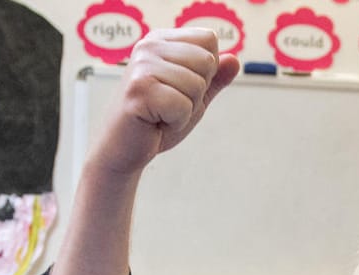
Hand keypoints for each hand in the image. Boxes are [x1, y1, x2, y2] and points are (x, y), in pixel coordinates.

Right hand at [91, 29, 240, 178]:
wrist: (123, 150)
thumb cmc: (155, 121)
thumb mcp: (192, 97)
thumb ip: (214, 79)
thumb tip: (235, 60)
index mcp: (161, 40)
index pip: (209, 40)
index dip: (205, 72)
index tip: (178, 88)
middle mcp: (149, 46)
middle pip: (206, 61)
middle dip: (197, 92)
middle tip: (169, 104)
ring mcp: (142, 66)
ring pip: (197, 85)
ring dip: (185, 109)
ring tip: (160, 113)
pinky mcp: (139, 90)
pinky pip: (182, 106)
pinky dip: (176, 122)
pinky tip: (155, 122)